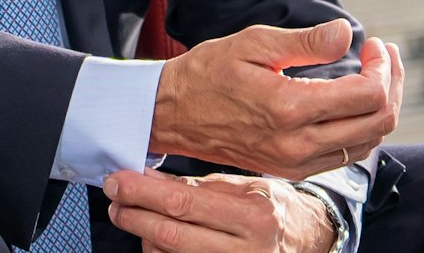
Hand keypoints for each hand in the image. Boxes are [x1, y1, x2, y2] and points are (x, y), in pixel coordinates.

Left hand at [104, 169, 333, 252]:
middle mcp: (246, 251)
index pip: (184, 203)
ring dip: (143, 238)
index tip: (119, 182)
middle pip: (171, 236)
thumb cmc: (273, 210)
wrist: (308, 241)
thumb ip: (197, 186)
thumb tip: (148, 178)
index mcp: (253, 217)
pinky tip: (155, 241)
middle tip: (115, 200)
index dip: (143, 193)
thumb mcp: (243, 189)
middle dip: (134, 216)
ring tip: (138, 217)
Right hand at [149, 20, 402, 179]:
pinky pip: (345, 154)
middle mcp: (298, 144)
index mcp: (290, 109)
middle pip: (378, 122)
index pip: (367, 95)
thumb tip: (347, 33)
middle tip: (383, 55)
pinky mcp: (291, 169)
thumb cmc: (209, 72)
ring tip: (375, 73)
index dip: (383, 66)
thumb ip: (306, 42)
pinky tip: (354, 100)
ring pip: (367, 142)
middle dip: (392, 84)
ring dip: (381, 107)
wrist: (172, 114)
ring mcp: (296, 162)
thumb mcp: (254, 44)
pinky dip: (362, 127)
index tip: (373, 44)